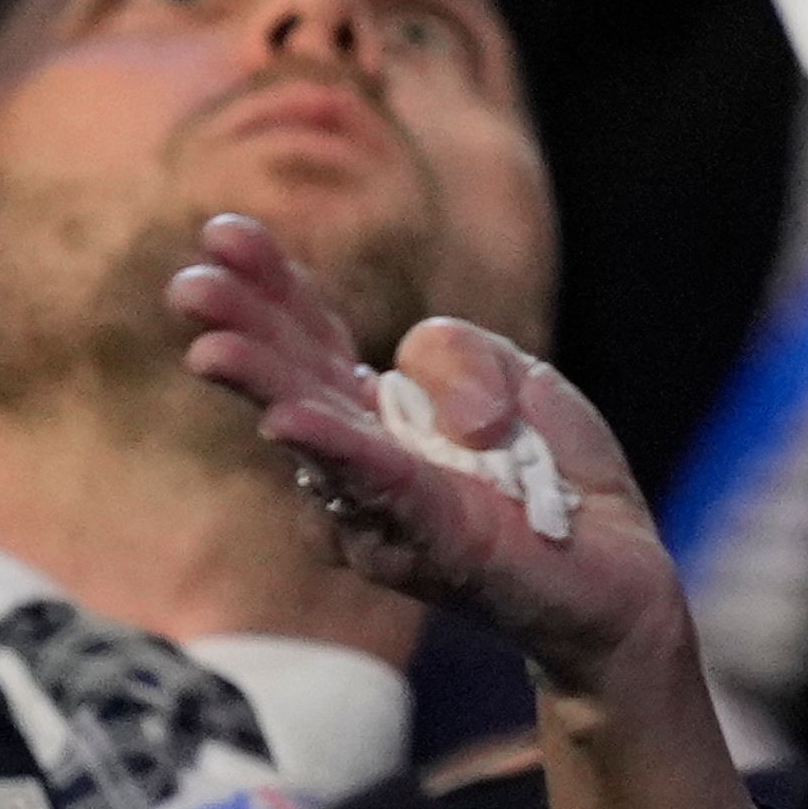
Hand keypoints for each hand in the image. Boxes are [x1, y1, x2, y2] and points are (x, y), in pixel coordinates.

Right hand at [170, 213, 700, 715]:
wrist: (620, 575)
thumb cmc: (554, 477)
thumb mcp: (521, 377)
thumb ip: (462, 353)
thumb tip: (419, 383)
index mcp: (377, 412)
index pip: (312, 340)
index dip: (270, 288)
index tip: (221, 233)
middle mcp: (362, 464)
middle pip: (294, 383)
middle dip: (241, 329)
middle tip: (187, 283)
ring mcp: (386, 509)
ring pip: (317, 436)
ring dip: (264, 388)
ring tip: (209, 350)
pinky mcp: (435, 541)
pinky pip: (381, 488)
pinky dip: (334, 451)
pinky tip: (285, 420)